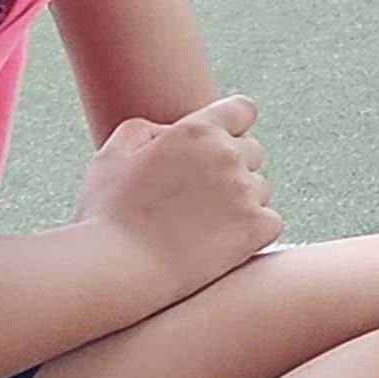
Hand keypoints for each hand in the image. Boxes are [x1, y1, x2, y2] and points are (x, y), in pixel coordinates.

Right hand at [76, 94, 280, 302]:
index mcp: (198, 131)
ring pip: (260, 188)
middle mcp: (228, 155)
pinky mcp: (256, 228)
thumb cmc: (108, 214)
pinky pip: (270, 221)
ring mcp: (245, 192)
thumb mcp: (112, 156)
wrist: (118, 267)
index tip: (222, 142)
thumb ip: (144, 130)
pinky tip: (222, 243)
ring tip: (204, 224)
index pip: (242, 110)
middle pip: (253, 151)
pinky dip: (253, 232)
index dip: (233, 124)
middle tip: (201, 194)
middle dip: (233, 166)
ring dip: (242, 200)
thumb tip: (169, 130)